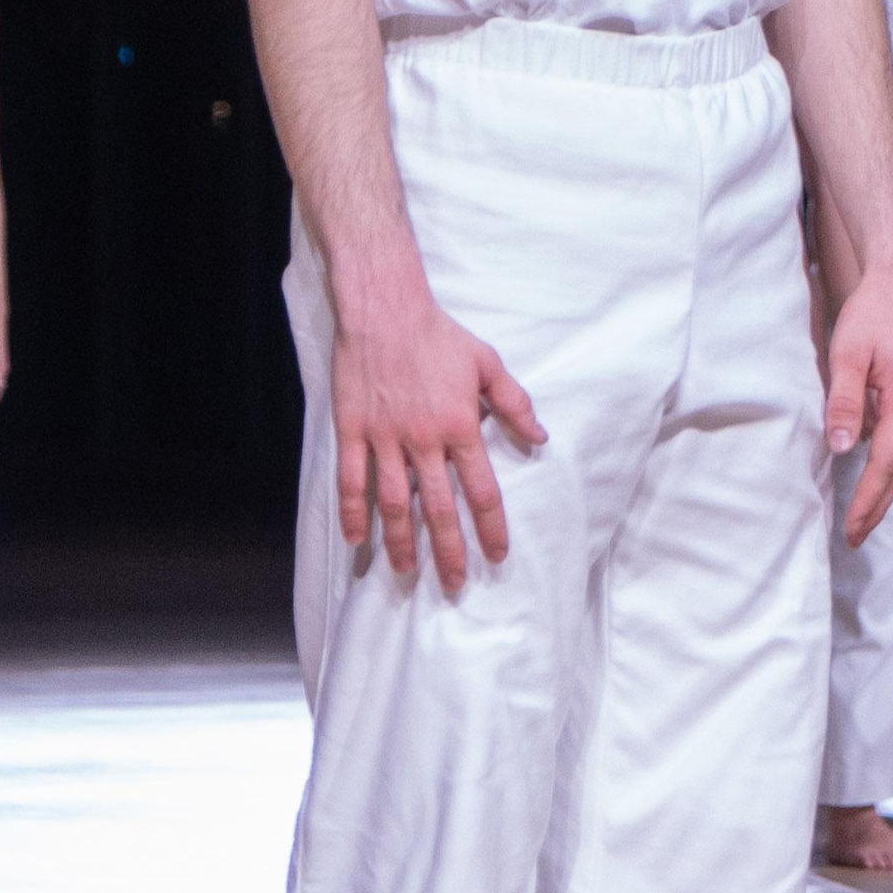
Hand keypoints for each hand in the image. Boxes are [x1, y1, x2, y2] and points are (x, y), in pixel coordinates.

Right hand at [327, 276, 543, 591]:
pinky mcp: (352, 430)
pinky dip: (352, 512)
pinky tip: (356, 540)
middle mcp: (424, 440)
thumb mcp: (488, 363)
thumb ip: (515, 405)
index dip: (489, 528)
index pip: (481, 491)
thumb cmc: (439, 335)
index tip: (496, 556)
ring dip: (401, 542)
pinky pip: (352, 480)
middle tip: (454, 584)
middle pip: (438, 509)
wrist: (384, 308)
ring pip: (393, 503)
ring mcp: (385, 438)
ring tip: (407, 573)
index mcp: (461, 426)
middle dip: (448, 551)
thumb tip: (540, 439)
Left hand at [821, 250, 892, 548]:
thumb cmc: (873, 311)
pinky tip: (874, 467)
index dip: (868, 501)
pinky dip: (892, 462)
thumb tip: (842, 449)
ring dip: (886, 487)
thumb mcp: (848, 353)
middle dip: (879, 505)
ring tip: (864, 513)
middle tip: (856, 537)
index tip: (851, 530)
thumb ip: (845, 401)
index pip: (885, 465)